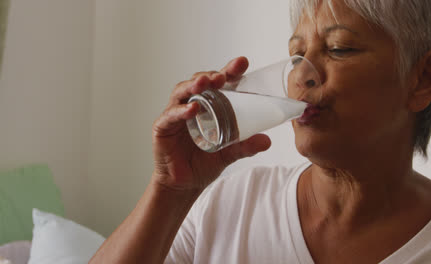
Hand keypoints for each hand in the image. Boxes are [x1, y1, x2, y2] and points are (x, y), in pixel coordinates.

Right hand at [151, 57, 270, 191]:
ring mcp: (175, 115)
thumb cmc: (203, 163)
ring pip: (182, 92)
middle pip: (199, 83)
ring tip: (205, 82)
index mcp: (208, 106)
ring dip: (194, 85)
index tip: (242, 63)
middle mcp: (191, 105)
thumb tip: (267, 140)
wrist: (184, 185)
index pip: (218, 83)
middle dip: (211, 75)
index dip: (229, 71)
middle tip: (223, 75)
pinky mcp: (163, 128)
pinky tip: (192, 108)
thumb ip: (245, 146)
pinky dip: (181, 111)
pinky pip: (171, 115)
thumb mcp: (229, 153)